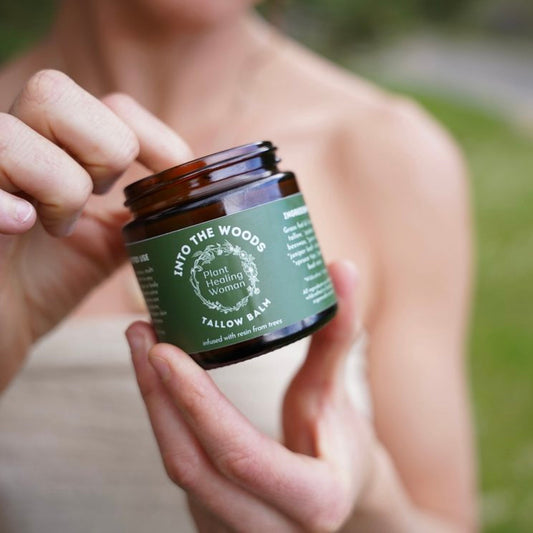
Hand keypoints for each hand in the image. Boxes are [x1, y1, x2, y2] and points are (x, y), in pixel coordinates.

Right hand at [0, 69, 191, 389]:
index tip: (176, 175)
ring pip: (13, 135)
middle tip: (101, 197)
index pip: (112, 105)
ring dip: (58, 186)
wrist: (0, 320)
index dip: (154, 136)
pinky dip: (4, 204)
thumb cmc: (50, 276)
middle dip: (102, 150)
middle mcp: (15, 145)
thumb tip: (191, 199)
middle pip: (55, 93)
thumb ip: (141, 212)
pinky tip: (21, 225)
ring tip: (58, 227)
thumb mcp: (109, 239)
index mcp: (57, 145)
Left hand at [127, 260, 376, 531]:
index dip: (195, 402)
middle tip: (141, 332)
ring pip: (177, 469)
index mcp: (313, 501)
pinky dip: (163, 421)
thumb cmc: (343, 447)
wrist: (341, 495)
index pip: (238, 455)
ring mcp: (233, 531)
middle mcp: (268, 529)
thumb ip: (337, 337)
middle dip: (157, 395)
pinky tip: (158, 380)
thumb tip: (342, 269)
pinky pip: (179, 468)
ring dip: (153, 405)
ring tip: (142, 345)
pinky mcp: (212, 518)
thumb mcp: (338, 396)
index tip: (162, 348)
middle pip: (190, 463)